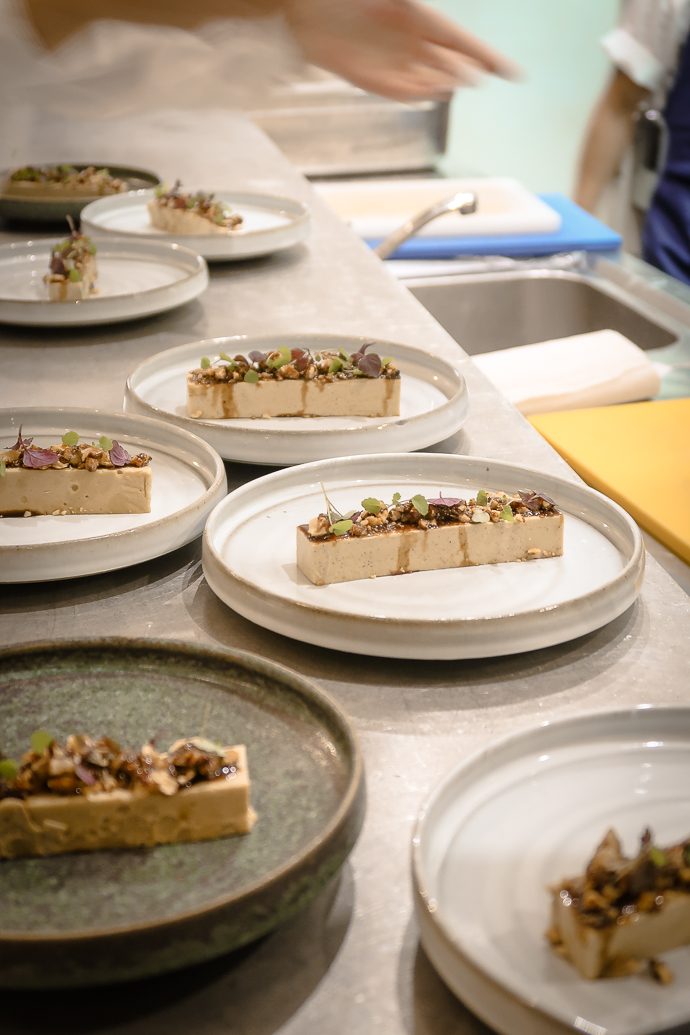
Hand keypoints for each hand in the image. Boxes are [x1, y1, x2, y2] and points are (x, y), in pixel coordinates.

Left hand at [284, 0, 519, 100]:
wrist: (301, 4)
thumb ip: (415, 6)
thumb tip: (439, 26)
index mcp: (420, 17)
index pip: (464, 42)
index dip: (488, 57)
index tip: (514, 74)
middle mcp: (409, 43)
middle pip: (450, 64)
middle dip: (465, 71)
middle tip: (476, 75)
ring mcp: (390, 62)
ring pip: (427, 81)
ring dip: (441, 83)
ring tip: (452, 81)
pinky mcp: (368, 79)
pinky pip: (398, 92)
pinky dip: (414, 93)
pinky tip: (427, 91)